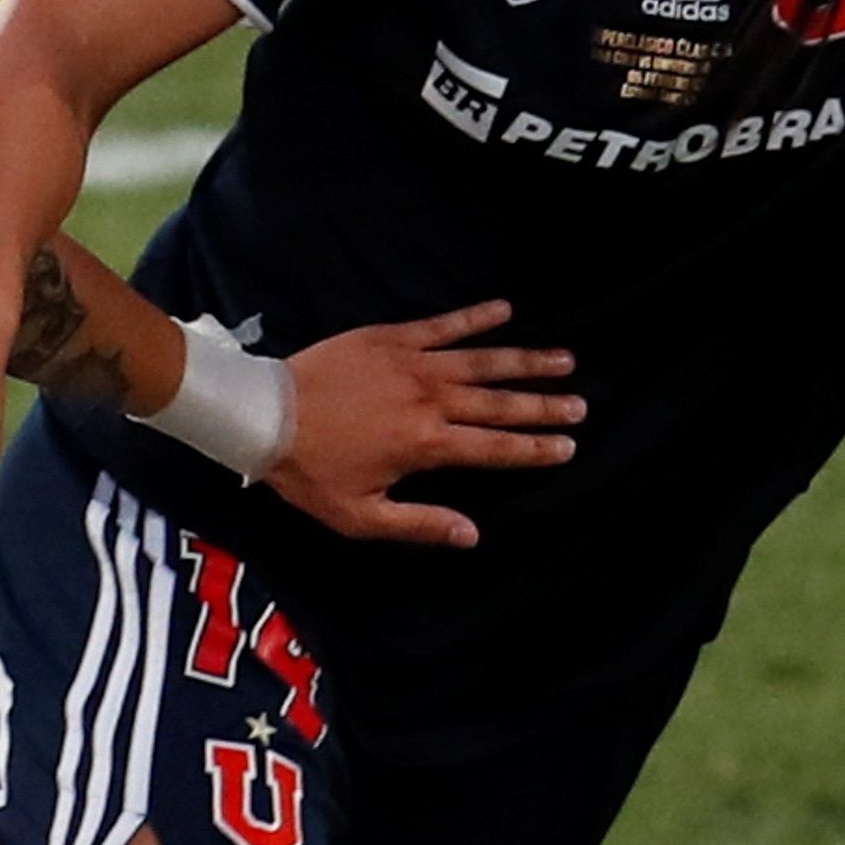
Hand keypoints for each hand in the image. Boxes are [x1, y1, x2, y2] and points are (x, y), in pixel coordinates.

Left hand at [262, 302, 580, 546]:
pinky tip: (504, 309)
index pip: (495, 448)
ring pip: (482, 361)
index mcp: (426, 446)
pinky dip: (475, 317)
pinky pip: (443, 325)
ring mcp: (412, 364)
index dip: (534, 449)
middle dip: (544, 405)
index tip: (567, 446)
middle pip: (500, 403)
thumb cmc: (309, 473)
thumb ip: (420, 524)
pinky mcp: (391, 338)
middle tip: (580, 404)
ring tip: (564, 358)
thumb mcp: (360, 516)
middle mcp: (429, 401)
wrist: (264, 416)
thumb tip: (472, 534)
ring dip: (525, 360)